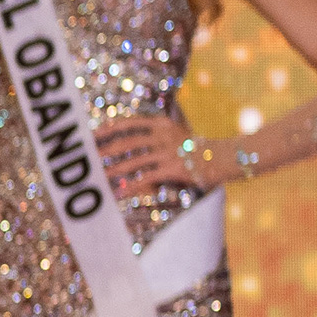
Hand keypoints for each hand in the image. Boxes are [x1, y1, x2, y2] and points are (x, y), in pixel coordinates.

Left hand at [92, 111, 209, 196]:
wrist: (227, 157)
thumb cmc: (198, 149)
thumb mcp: (177, 135)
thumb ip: (156, 136)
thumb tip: (129, 145)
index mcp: (163, 124)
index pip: (130, 123)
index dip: (110, 128)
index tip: (93, 134)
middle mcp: (164, 135)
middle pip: (127, 142)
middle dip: (105, 150)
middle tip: (89, 157)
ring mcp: (169, 152)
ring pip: (133, 161)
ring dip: (114, 170)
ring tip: (98, 177)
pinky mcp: (173, 168)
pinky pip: (146, 178)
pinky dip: (131, 186)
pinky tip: (119, 193)